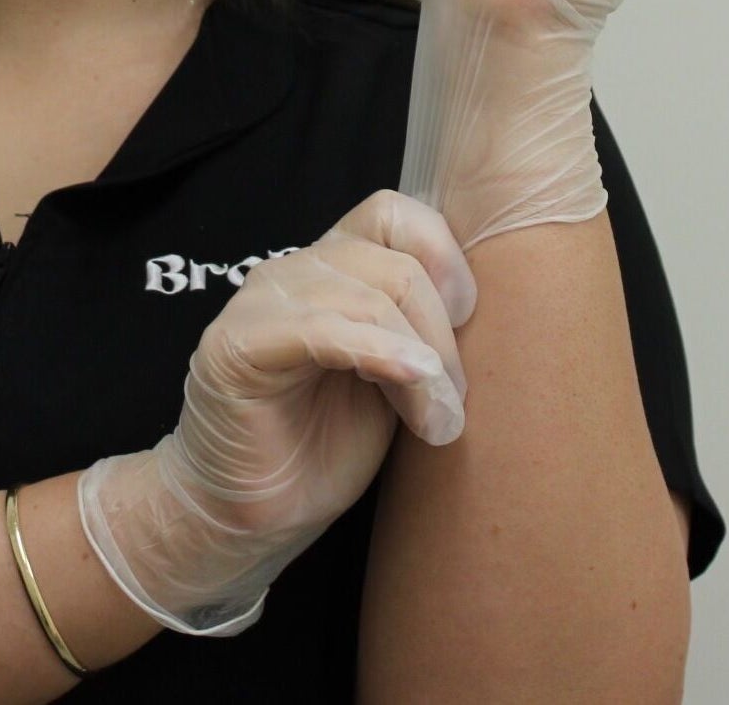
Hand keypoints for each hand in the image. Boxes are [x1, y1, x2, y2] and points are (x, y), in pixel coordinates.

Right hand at [76, 189, 478, 635]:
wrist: (254, 515)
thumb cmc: (326, 447)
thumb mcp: (395, 377)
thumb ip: (422, 330)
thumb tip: (491, 307)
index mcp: (332, 266)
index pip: (394, 213)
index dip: (443, 257)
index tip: (470, 321)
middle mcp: (293, 270)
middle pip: (396, 262)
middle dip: (442, 335)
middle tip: (454, 404)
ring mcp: (259, 302)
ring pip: (368, 296)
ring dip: (422, 362)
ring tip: (438, 422)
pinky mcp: (236, 346)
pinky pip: (323, 330)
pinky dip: (381, 353)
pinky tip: (412, 387)